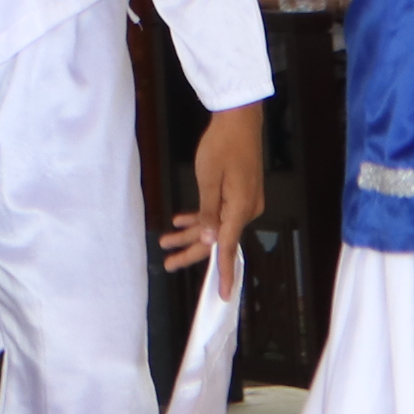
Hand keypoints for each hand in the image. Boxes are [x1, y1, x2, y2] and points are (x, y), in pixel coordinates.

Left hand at [158, 103, 268, 295]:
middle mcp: (247, 209)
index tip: (224, 294)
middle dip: (191, 251)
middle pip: (217, 238)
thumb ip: (208, 212)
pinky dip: (202, 217)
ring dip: (191, 233)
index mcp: (240, 208)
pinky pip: (220, 212)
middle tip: (168, 261)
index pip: (228, 247)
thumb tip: (209, 241)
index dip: (224, 272)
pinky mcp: (240, 192)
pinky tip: (181, 219)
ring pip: (215, 225)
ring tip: (166, 240)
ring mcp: (245, 201)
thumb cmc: (222, 145)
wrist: (239, 119)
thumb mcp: (208, 179)